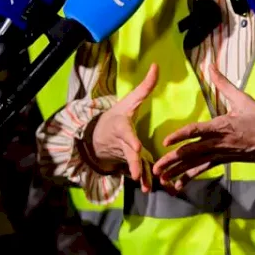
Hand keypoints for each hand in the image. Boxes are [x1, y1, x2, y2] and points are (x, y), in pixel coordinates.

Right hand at [88, 63, 158, 192]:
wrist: (97, 136)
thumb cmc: (117, 115)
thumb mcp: (129, 100)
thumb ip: (145, 86)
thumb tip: (157, 65)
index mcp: (121, 126)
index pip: (125, 132)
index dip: (130, 140)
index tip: (137, 147)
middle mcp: (122, 142)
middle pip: (128, 153)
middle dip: (134, 162)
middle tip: (137, 173)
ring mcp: (124, 154)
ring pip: (132, 165)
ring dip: (139, 174)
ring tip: (144, 186)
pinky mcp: (129, 162)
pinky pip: (136, 171)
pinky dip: (143, 180)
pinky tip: (148, 189)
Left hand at [153, 65, 254, 189]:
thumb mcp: (243, 99)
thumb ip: (223, 84)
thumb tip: (210, 65)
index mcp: (222, 126)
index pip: (198, 131)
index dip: (181, 136)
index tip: (166, 141)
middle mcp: (219, 143)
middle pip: (192, 153)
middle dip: (172, 160)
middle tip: (154, 168)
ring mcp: (220, 154)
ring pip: (195, 164)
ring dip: (177, 171)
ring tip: (161, 178)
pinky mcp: (223, 161)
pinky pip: (203, 170)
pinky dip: (190, 177)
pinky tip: (178, 186)